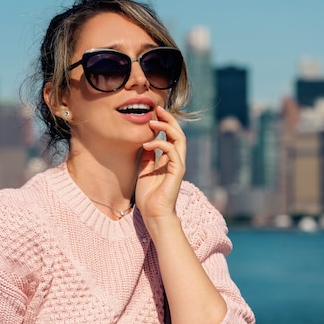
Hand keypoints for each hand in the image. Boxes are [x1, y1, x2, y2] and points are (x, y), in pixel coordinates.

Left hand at [135, 106, 185, 223]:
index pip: (171, 136)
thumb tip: (145, 144)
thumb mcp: (144, 171)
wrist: (154, 215)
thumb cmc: (149, 197)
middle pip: (178, 133)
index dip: (164, 123)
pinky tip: (146, 145)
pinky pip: (172, 151)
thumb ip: (147, 158)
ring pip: (179, 138)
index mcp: (169, 160)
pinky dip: (160, 144)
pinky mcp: (177, 171)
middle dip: (168, 119)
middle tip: (157, 109)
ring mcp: (178, 165)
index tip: (153, 113)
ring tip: (152, 123)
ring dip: (166, 127)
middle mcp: (176, 160)